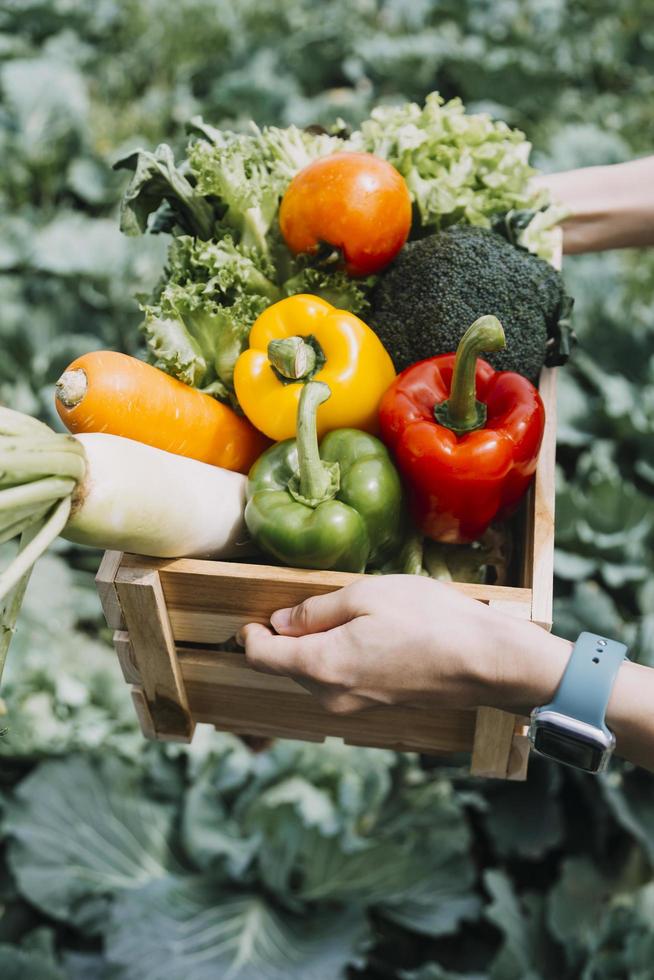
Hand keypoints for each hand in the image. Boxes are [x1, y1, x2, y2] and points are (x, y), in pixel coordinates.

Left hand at [239, 575, 542, 714]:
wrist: (486, 662)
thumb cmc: (430, 620)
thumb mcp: (366, 596)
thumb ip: (316, 611)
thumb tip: (281, 621)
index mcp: (322, 666)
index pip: (263, 658)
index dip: (251, 636)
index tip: (251, 619)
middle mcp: (332, 695)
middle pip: (287, 669)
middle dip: (282, 641)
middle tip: (292, 608)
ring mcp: (357, 706)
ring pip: (315, 676)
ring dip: (311, 650)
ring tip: (333, 617)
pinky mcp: (378, 706)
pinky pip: (341, 683)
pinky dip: (336, 660)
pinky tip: (361, 636)